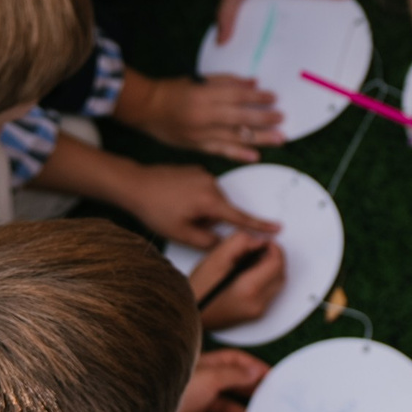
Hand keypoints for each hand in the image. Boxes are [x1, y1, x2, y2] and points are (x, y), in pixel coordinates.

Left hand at [125, 163, 277, 248]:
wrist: (135, 184)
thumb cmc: (155, 209)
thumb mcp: (181, 233)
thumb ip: (207, 241)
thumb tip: (222, 241)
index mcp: (211, 201)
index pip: (240, 217)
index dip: (260, 225)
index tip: (277, 228)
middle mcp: (212, 184)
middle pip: (223, 209)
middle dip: (210, 220)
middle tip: (185, 223)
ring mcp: (203, 174)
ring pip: (212, 199)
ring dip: (202, 209)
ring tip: (176, 210)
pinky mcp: (195, 169)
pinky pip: (203, 189)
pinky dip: (195, 197)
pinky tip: (176, 200)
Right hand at [132, 73, 283, 160]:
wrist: (146, 108)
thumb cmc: (173, 90)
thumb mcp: (198, 80)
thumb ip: (226, 82)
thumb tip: (253, 83)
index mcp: (204, 96)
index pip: (237, 96)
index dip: (257, 98)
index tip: (274, 98)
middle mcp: (204, 116)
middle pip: (239, 118)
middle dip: (263, 118)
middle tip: (282, 118)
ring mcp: (201, 134)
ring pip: (234, 137)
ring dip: (259, 138)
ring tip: (279, 138)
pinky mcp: (197, 146)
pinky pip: (221, 152)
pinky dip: (239, 154)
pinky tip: (255, 156)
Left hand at [174, 348, 267, 411]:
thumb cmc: (173, 393)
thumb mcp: (210, 378)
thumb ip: (235, 375)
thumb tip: (254, 371)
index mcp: (203, 364)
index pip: (233, 360)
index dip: (252, 366)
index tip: (270, 375)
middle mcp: (198, 381)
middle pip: (229, 383)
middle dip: (248, 390)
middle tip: (267, 398)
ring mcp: (192, 402)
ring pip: (220, 406)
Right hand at [189, 231, 287, 326]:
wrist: (192, 311)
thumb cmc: (199, 288)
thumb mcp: (217, 257)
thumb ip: (240, 243)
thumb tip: (260, 241)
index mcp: (249, 289)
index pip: (277, 263)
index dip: (273, 248)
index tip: (263, 242)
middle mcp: (257, 303)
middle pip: (281, 273)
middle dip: (273, 258)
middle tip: (257, 250)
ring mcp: (257, 311)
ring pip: (277, 283)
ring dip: (270, 269)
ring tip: (250, 262)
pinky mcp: (255, 314)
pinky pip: (270, 292)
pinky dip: (265, 280)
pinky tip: (248, 275)